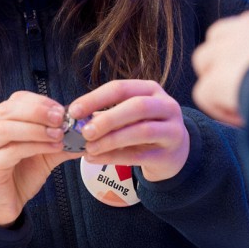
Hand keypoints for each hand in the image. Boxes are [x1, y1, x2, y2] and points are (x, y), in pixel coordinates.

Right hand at [0, 91, 80, 226]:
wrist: (0, 208)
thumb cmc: (18, 176)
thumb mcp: (42, 154)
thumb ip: (58, 140)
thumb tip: (84, 131)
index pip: (16, 99)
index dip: (40, 101)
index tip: (61, 109)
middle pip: (9, 110)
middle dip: (38, 111)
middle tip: (61, 118)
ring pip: (7, 128)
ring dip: (36, 129)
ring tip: (59, 134)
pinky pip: (11, 150)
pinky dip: (35, 146)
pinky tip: (53, 147)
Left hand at [67, 80, 187, 181]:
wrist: (174, 152)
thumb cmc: (145, 127)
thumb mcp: (129, 115)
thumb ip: (106, 114)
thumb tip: (77, 119)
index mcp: (151, 89)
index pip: (121, 88)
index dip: (95, 98)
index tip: (74, 111)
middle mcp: (165, 106)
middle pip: (137, 107)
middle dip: (108, 119)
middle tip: (85, 132)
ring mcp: (172, 130)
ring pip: (142, 131)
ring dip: (111, 140)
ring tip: (89, 148)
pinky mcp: (169, 154)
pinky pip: (140, 155)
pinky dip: (115, 157)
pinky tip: (96, 159)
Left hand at [191, 1, 248, 125]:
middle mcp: (247, 26)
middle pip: (222, 36)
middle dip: (228, 58)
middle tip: (248, 84)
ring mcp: (226, 51)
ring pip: (206, 61)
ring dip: (219, 82)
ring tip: (243, 102)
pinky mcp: (215, 79)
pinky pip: (204, 93)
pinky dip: (220, 109)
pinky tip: (244, 118)